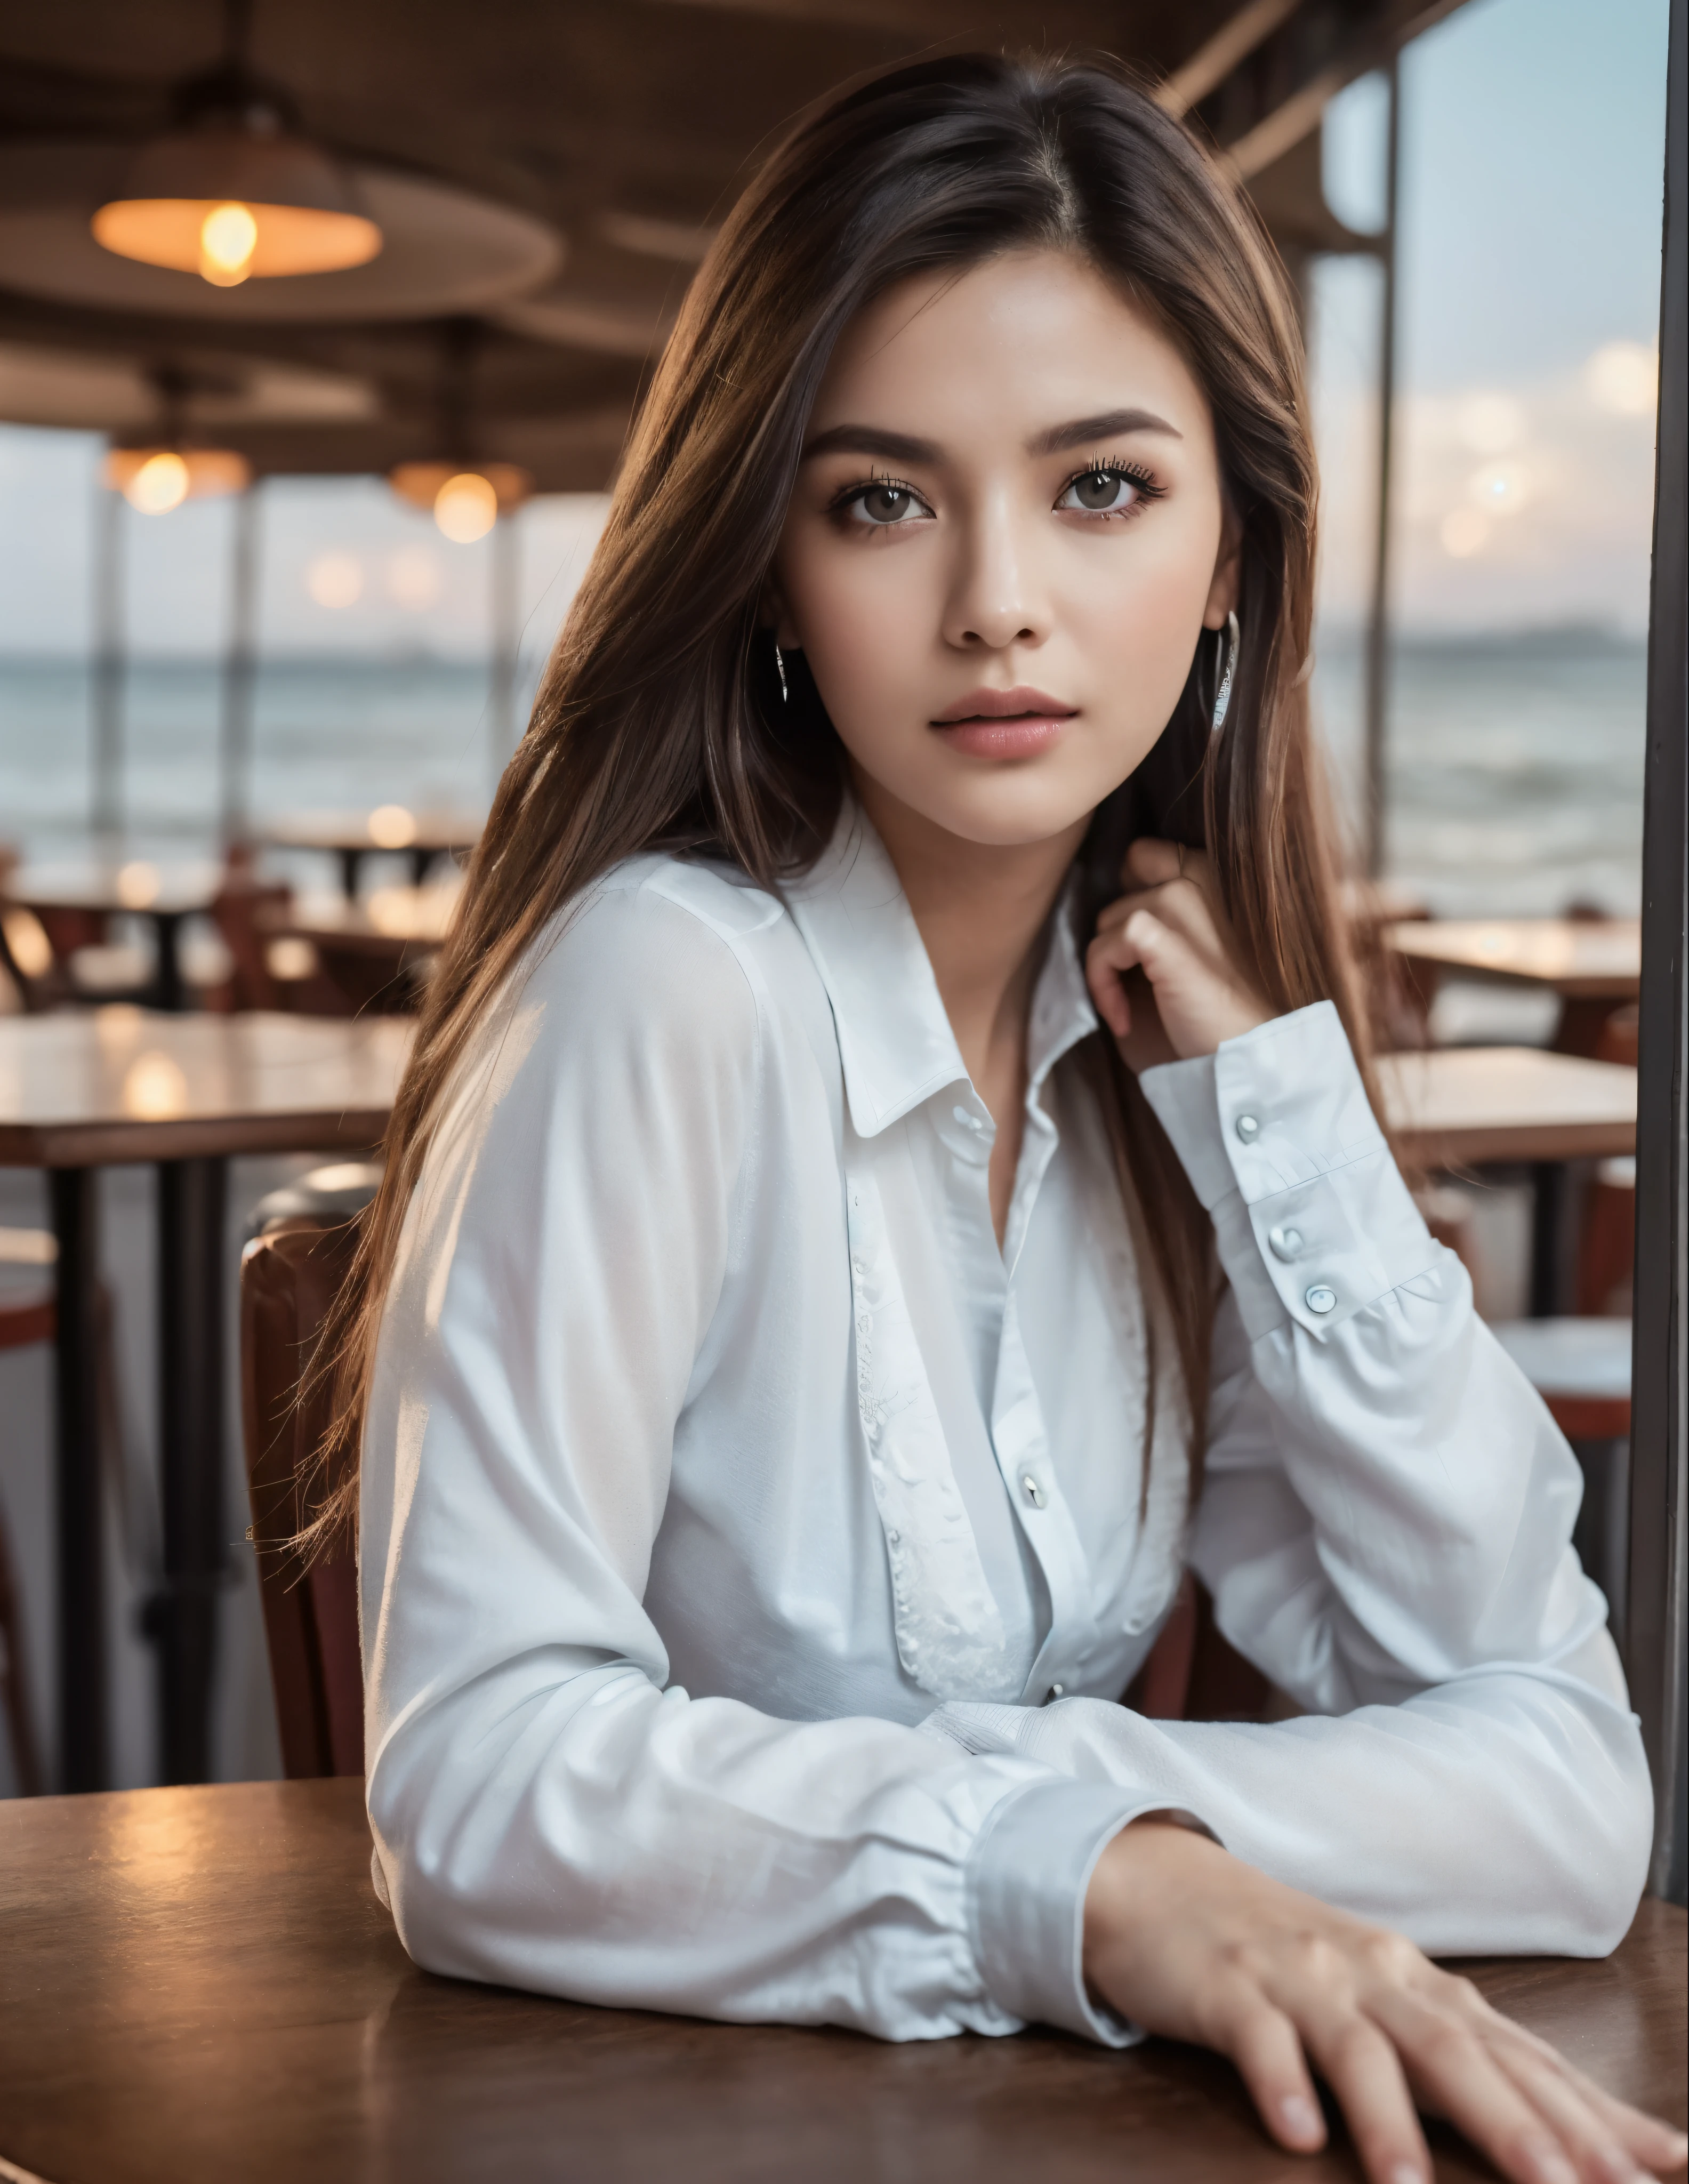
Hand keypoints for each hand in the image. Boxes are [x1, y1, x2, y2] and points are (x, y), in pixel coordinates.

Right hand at [1083, 1821, 1687, 2183]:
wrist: (1162, 1883)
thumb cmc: (1286, 1960)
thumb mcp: (1377, 1998)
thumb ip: (1459, 2055)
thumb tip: (1564, 2129)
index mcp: (1417, 1983)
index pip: (1519, 2055)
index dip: (1592, 2114)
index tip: (1664, 2169)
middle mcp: (1370, 1974)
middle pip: (1455, 2052)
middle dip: (1521, 2126)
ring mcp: (1298, 1979)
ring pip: (1357, 2050)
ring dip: (1390, 2123)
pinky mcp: (1226, 1987)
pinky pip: (1257, 2039)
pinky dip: (1279, 2083)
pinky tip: (1297, 2135)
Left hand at [1085, 837, 1269, 1061]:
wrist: (1258, 1051)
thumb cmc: (1235, 1005)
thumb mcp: (1212, 941)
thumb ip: (1180, 911)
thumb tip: (1124, 906)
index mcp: (1218, 873)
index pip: (1147, 854)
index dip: (1134, 892)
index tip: (1143, 945)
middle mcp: (1203, 876)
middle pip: (1125, 875)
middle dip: (1120, 922)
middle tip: (1133, 969)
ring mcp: (1183, 904)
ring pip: (1107, 920)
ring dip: (1107, 967)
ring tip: (1133, 1007)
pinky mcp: (1163, 941)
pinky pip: (1103, 949)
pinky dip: (1102, 986)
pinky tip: (1123, 1019)